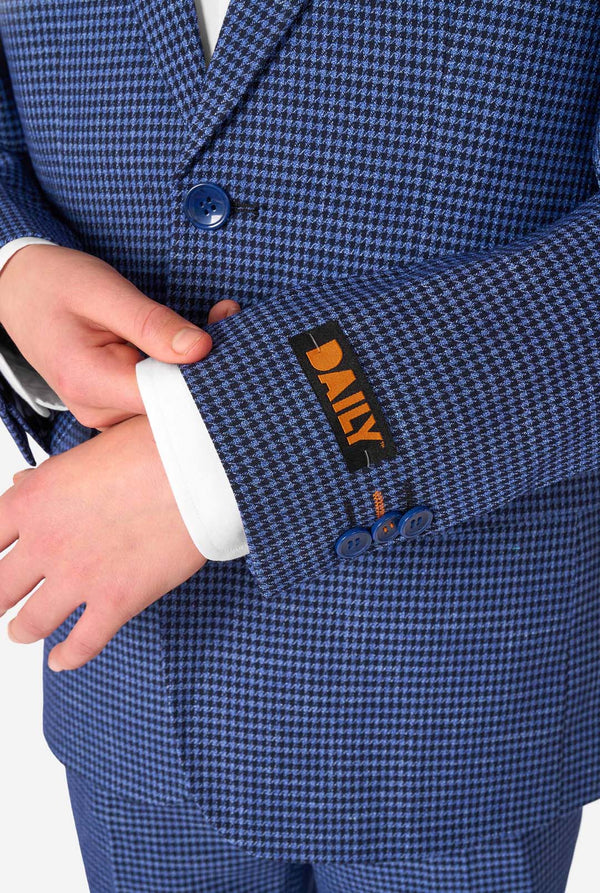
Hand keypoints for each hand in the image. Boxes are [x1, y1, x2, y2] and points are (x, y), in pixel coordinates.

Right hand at [0, 243, 239, 428]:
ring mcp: (107, 414)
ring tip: (216, 321)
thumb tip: (200, 348)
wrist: (20, 290)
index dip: (203, 373)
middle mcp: (98, 411)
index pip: (166, 399)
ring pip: (169, 402)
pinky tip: (193, 342)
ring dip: (196, 367)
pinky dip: (180, 371)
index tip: (229, 335)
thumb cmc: (55, 285)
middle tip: (228, 318)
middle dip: (206, 366)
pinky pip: (158, 397)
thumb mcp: (104, 291)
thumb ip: (151, 323)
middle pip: (171, 405)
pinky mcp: (116, 406)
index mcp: (90, 383)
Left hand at [1, 414, 205, 670]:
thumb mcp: (87, 450)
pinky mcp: (117, 602)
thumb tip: (23, 483)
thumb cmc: (151, 448)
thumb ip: (49, 474)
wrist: (198, 468)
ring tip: (23, 630)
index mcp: (34, 501)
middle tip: (1, 601)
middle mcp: (47, 543)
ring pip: (30, 624)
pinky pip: (82, 644)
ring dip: (23, 630)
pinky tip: (61, 659)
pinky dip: (68, 657)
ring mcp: (80, 577)